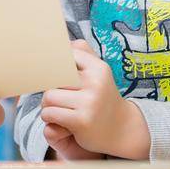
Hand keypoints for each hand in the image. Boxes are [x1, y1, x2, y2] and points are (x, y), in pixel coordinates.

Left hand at [39, 41, 149, 159]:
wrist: (122, 129)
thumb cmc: (102, 97)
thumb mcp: (98, 73)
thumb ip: (82, 53)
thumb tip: (62, 38)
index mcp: (98, 68)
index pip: (64, 56)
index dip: (53, 65)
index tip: (53, 75)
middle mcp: (95, 82)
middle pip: (52, 77)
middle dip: (50, 88)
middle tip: (58, 98)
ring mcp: (89, 102)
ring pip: (48, 97)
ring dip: (47, 106)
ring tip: (59, 110)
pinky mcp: (82, 121)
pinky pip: (49, 113)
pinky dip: (49, 118)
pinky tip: (60, 122)